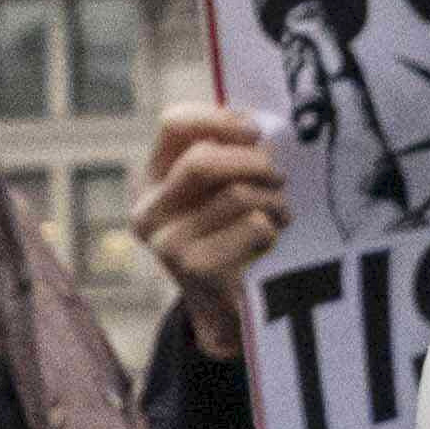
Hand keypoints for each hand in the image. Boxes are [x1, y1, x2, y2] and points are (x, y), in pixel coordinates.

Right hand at [138, 101, 284, 337]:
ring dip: (274, 201)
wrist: (226, 309)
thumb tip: (256, 125)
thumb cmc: (229, 235)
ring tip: (281, 214)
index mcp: (151, 181)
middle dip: (254, 163)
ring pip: (237, 194)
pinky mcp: (195, 269)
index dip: (220, 119)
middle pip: (203, 160)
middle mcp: (148, 211)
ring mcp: (166, 243)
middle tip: (279, 177)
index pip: (174, 124)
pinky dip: (273, 230)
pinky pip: (254, 227)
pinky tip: (271, 241)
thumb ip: (226, 154)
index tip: (255, 132)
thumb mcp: (217, 191)